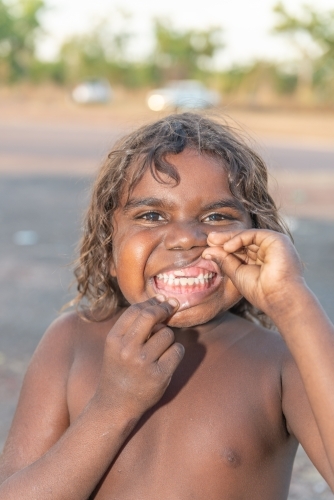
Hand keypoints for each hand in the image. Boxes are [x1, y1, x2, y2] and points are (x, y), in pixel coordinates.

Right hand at [93, 296, 184, 416]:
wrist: (115, 405)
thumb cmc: (119, 369)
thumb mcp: (116, 346)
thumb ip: (134, 326)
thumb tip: (162, 301)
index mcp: (113, 339)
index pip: (135, 310)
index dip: (151, 302)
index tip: (162, 300)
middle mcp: (127, 350)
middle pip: (151, 316)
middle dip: (164, 309)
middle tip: (172, 307)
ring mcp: (143, 363)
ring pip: (167, 334)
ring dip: (168, 337)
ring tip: (159, 349)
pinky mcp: (159, 375)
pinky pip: (177, 350)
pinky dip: (176, 352)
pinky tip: (167, 360)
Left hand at [202, 229, 303, 315]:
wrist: (278, 298)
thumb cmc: (261, 291)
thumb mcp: (237, 274)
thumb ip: (224, 261)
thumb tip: (207, 251)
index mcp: (262, 260)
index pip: (241, 250)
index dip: (224, 249)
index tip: (207, 249)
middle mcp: (269, 251)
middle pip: (244, 241)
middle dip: (225, 240)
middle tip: (208, 239)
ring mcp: (273, 245)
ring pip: (248, 236)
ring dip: (229, 238)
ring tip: (212, 241)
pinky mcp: (277, 240)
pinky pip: (253, 235)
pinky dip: (239, 239)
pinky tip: (227, 247)